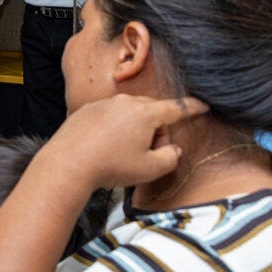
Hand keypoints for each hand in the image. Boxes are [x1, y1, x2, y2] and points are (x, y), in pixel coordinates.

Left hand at [47, 94, 209, 189]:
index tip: (203, 106)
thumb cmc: (111, 166)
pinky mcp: (86, 110)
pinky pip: (109, 116)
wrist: (68, 163)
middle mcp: (125, 102)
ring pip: (129, 113)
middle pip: (152, 111)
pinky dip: (113, 128)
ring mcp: (104, 103)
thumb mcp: (149, 170)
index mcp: (146, 113)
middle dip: (157, 129)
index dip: (191, 108)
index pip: (176, 107)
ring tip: (123, 154)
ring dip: (134, 129)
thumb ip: (170, 158)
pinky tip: (105, 148)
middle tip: (150, 153)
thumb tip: (172, 149)